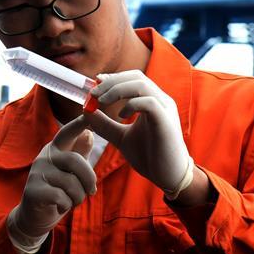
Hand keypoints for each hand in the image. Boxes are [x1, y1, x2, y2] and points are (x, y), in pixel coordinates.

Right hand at [9, 116, 96, 240]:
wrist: (35, 216)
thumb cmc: (57, 191)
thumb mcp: (69, 171)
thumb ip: (78, 153)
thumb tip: (89, 134)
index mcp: (55, 149)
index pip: (67, 133)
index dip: (79, 123)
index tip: (90, 112)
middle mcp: (44, 156)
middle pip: (75, 160)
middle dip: (89, 179)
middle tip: (91, 192)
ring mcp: (37, 172)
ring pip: (71, 183)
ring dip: (78, 197)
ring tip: (72, 200)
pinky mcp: (33, 189)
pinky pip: (61, 197)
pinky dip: (66, 205)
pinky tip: (60, 205)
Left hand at [84, 70, 192, 194]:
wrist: (167, 177)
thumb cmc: (148, 156)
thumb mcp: (120, 137)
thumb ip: (105, 124)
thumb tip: (86, 110)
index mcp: (152, 101)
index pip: (132, 78)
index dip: (112, 78)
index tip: (94, 85)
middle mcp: (160, 100)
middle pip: (136, 76)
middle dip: (111, 81)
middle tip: (93, 93)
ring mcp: (165, 109)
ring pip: (141, 85)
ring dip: (117, 89)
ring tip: (102, 101)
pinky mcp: (166, 121)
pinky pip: (149, 102)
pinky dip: (131, 104)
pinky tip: (121, 115)